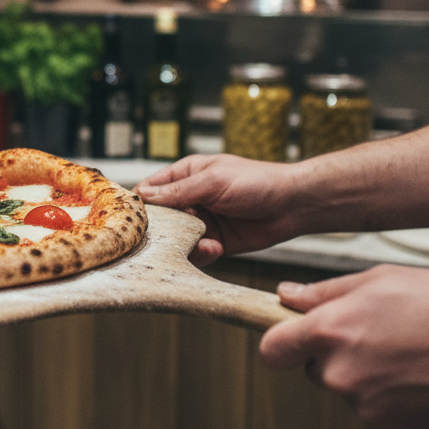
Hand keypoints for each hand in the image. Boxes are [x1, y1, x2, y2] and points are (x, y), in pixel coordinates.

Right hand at [136, 154, 302, 266]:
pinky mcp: (216, 242)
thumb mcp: (213, 182)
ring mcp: (203, 221)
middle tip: (164, 238)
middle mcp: (191, 198)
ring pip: (178, 238)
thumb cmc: (257, 182)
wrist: (294, 205)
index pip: (152, 189)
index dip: (141, 203)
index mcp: (186, 175)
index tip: (133, 219)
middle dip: (162, 229)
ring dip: (184, 243)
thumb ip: (179, 191)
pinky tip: (215, 248)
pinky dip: (202, 253)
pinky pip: (198, 252)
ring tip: (200, 241)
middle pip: (161, 217)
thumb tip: (144, 195)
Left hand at [261, 265, 428, 428]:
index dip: (280, 344)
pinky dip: (394, 401)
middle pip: (315, 370)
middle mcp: (340, 373)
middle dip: (335, 355)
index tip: (288, 340)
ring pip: (351, 390)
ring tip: (408, 354)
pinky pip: (380, 414)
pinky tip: (420, 379)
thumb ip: (323, 292)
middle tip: (376, 337)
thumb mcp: (377, 279)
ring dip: (368, 377)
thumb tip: (285, 295)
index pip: (272, 350)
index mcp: (329, 332)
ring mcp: (367, 406)